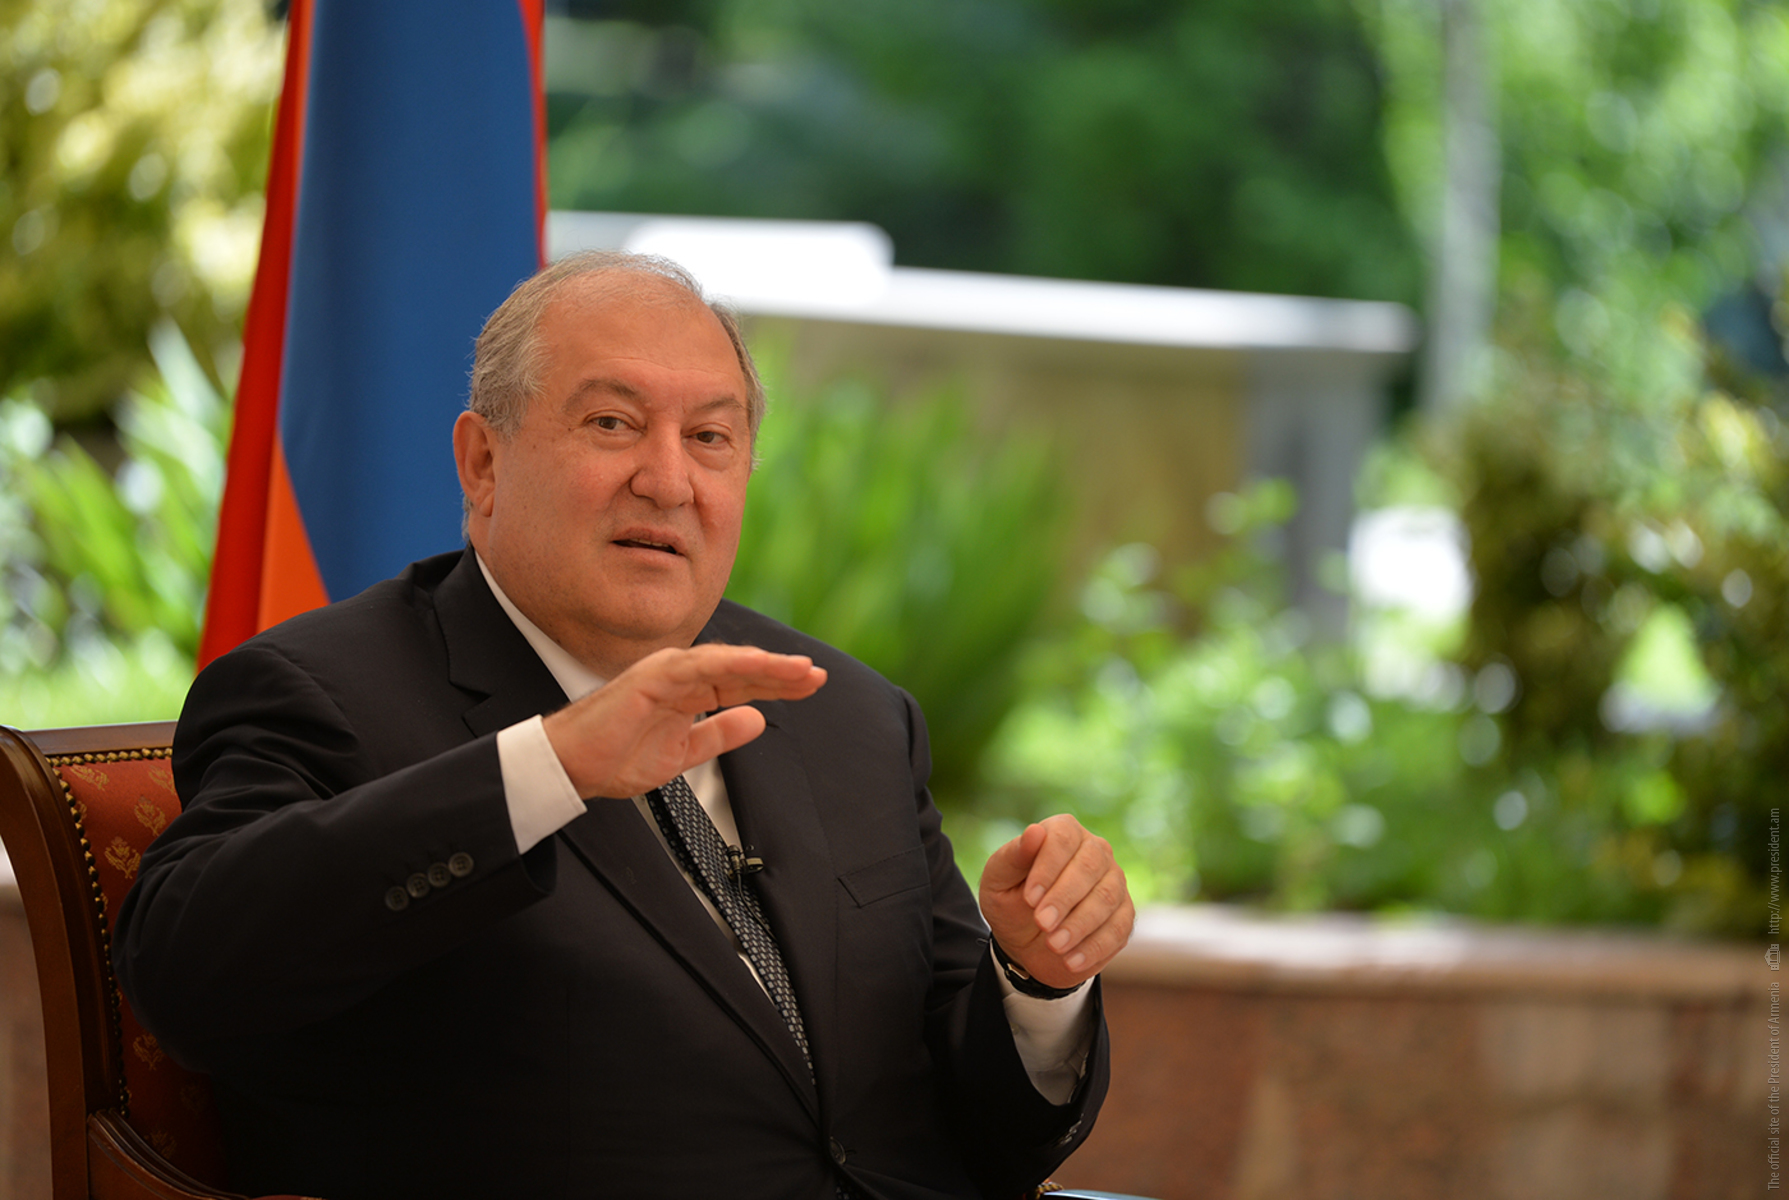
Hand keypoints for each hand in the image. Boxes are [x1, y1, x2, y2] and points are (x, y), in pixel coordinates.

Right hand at [542, 643, 825, 797]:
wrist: (572, 767)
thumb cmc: (615, 757)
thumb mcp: (682, 753)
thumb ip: (718, 734)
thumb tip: (756, 721)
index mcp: (688, 691)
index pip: (742, 683)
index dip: (777, 684)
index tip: (810, 685)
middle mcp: (680, 674)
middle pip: (741, 668)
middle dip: (780, 672)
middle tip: (816, 675)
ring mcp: (666, 671)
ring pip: (725, 662)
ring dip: (763, 664)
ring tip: (797, 670)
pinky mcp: (651, 677)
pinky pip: (696, 667)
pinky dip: (727, 664)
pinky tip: (754, 667)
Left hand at [978, 815, 1133, 990]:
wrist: (1026, 941)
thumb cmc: (1010, 900)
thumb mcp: (999, 880)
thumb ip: (1014, 856)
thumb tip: (1034, 831)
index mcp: (1063, 831)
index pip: (1063, 838)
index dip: (1047, 867)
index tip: (1029, 898)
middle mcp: (1095, 850)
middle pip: (1090, 865)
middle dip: (1064, 897)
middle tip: (1041, 923)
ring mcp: (1114, 881)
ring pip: (1107, 897)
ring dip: (1080, 924)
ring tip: (1053, 945)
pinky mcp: (1124, 915)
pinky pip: (1119, 928)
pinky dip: (1094, 947)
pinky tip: (1071, 961)